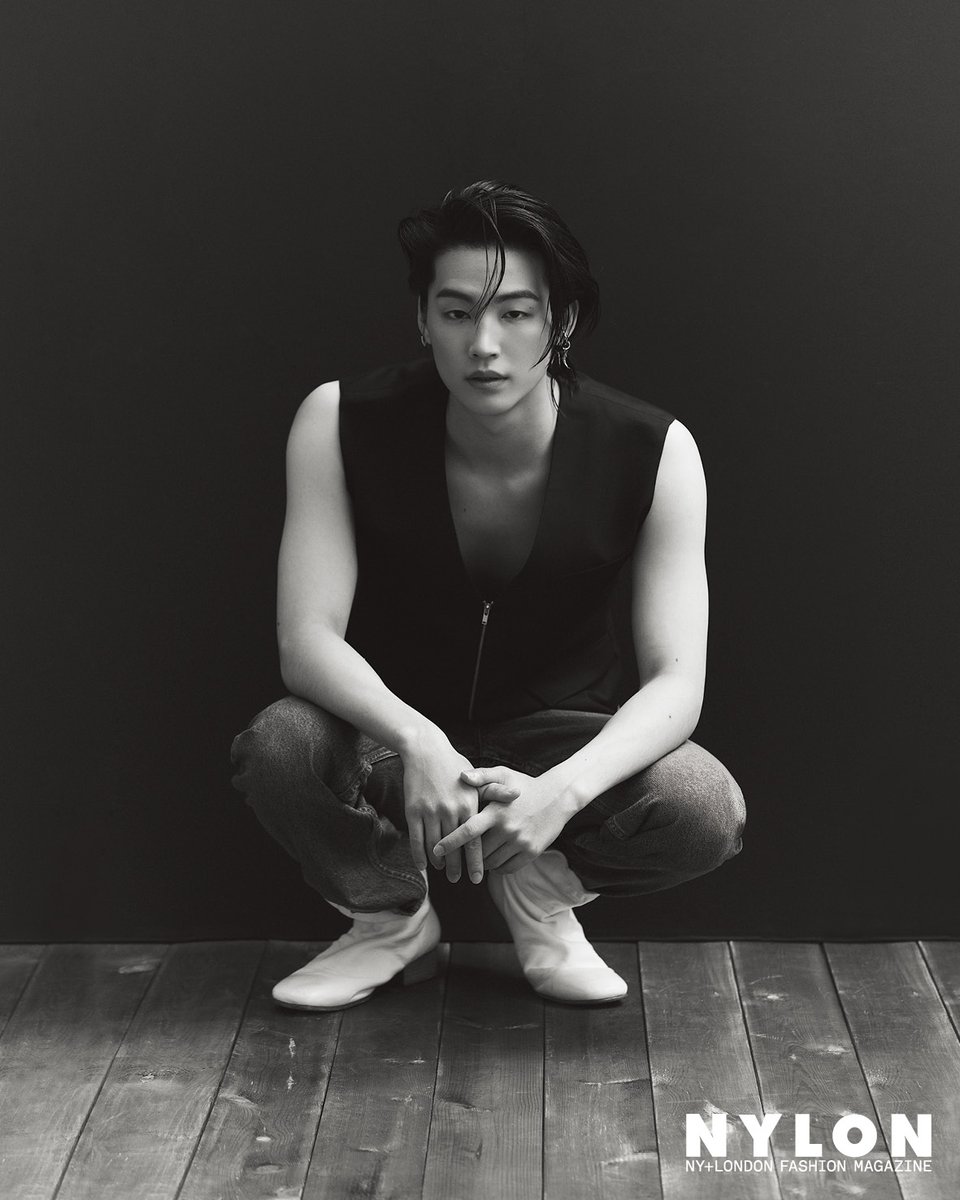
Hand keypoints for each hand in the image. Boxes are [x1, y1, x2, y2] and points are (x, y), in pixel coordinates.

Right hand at [401, 733, 518, 883]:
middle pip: (455, 847)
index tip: (477, 878)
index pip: (475, 841)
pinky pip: (417, 839)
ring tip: (444, 871)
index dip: (475, 861)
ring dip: (439, 862)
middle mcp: (450, 810)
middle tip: (459, 880)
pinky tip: (423, 865)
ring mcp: (430, 811)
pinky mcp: (413, 810)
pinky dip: (419, 855)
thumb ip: (496, 791)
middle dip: (457, 867)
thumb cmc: (454, 764)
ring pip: (435, 846)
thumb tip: (516, 797)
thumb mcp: (478, 776)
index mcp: (468, 804)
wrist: (426, 750)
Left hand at [434, 766, 574, 875]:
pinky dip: (497, 867)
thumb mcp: (503, 775)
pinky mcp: (531, 853)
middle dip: (466, 854)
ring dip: (481, 861)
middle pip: (478, 851)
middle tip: (460, 852)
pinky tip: (495, 858)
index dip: (450, 842)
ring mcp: (520, 842)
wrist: (558, 797)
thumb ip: (481, 776)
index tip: (436, 850)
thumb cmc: (524, 785)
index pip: (468, 830)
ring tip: (479, 853)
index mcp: (497, 811)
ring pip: (491, 863)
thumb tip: (461, 777)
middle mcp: (508, 829)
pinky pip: (506, 869)